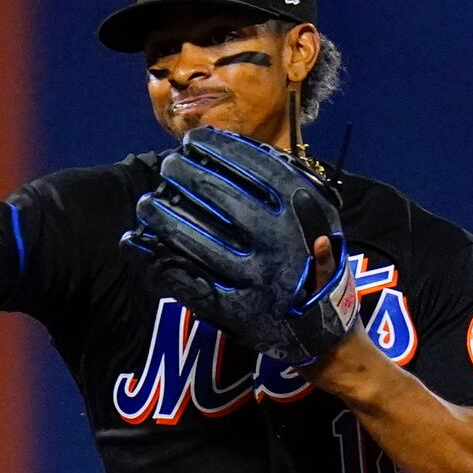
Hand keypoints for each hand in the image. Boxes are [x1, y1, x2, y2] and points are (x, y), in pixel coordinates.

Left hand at [122, 127, 357, 365]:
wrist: (327, 333)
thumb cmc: (320, 265)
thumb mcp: (322, 219)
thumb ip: (289, 187)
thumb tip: (243, 152)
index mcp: (301, 211)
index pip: (253, 167)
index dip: (219, 150)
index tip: (193, 139)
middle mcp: (278, 241)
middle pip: (221, 198)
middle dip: (188, 176)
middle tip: (168, 165)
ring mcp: (256, 278)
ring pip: (200, 241)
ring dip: (168, 220)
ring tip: (146, 204)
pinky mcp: (238, 312)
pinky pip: (193, 284)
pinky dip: (165, 267)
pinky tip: (144, 249)